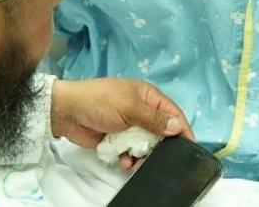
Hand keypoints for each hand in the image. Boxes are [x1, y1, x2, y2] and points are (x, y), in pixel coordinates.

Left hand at [50, 78, 194, 168]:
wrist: (68, 112)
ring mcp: (129, 126)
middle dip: (160, 147)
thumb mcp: (129, 107)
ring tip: (136, 162)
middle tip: (160, 159)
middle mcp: (141, 111)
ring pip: (146, 146)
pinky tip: (123, 161)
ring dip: (143, 155)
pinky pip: (131, 153)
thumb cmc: (100, 101)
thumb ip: (154, 119)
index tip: (190, 146)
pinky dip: (129, 158)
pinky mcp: (118, 140)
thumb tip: (177, 127)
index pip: (172, 113)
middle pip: (161, 133)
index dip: (181, 129)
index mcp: (147, 97)